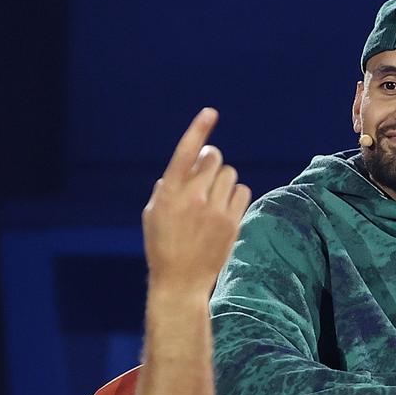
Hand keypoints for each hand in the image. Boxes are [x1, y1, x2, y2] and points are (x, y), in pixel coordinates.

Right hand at [142, 108, 252, 294]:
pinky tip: (225, 208)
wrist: (180, 282)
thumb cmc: (162, 245)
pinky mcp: (232, 223)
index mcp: (169, 193)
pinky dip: (235, 194)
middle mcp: (193, 198)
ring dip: (222, 179)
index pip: (185, 153)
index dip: (198, 130)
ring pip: (230, 173)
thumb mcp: (152, 214)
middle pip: (214, 158)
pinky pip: (242, 191)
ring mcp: (214, 210)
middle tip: (205, 175)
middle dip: (211, 161)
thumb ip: (167, 187)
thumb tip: (187, 167)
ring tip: (212, 198)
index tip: (210, 112)